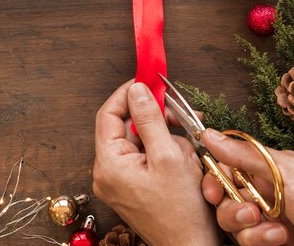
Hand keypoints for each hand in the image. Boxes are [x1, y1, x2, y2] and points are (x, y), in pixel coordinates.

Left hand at [93, 81, 219, 245]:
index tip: (147, 81)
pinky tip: (184, 159)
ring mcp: (118, 181)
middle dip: (154, 118)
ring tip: (187, 148)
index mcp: (108, 163)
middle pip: (125, 127)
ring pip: (139, 141)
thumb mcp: (169, 156)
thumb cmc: (182, 211)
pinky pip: (145, 158)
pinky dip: (164, 152)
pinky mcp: (131, 187)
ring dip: (164, 136)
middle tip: (179, 113)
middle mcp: (106, 172)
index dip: (127, 94)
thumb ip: (149, 118)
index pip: (108, 114)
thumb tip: (137, 89)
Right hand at [201, 128, 293, 245]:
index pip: (226, 168)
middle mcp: (265, 192)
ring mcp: (268, 218)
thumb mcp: (286, 172)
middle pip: (224, 197)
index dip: (215, 178)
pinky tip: (280, 238)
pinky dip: (259, 240)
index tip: (214, 190)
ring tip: (274, 228)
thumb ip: (244, 154)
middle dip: (230, 207)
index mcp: (267, 169)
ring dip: (248, 227)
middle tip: (250, 212)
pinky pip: (246, 240)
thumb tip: (210, 134)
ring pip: (232, 221)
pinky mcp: (271, 240)